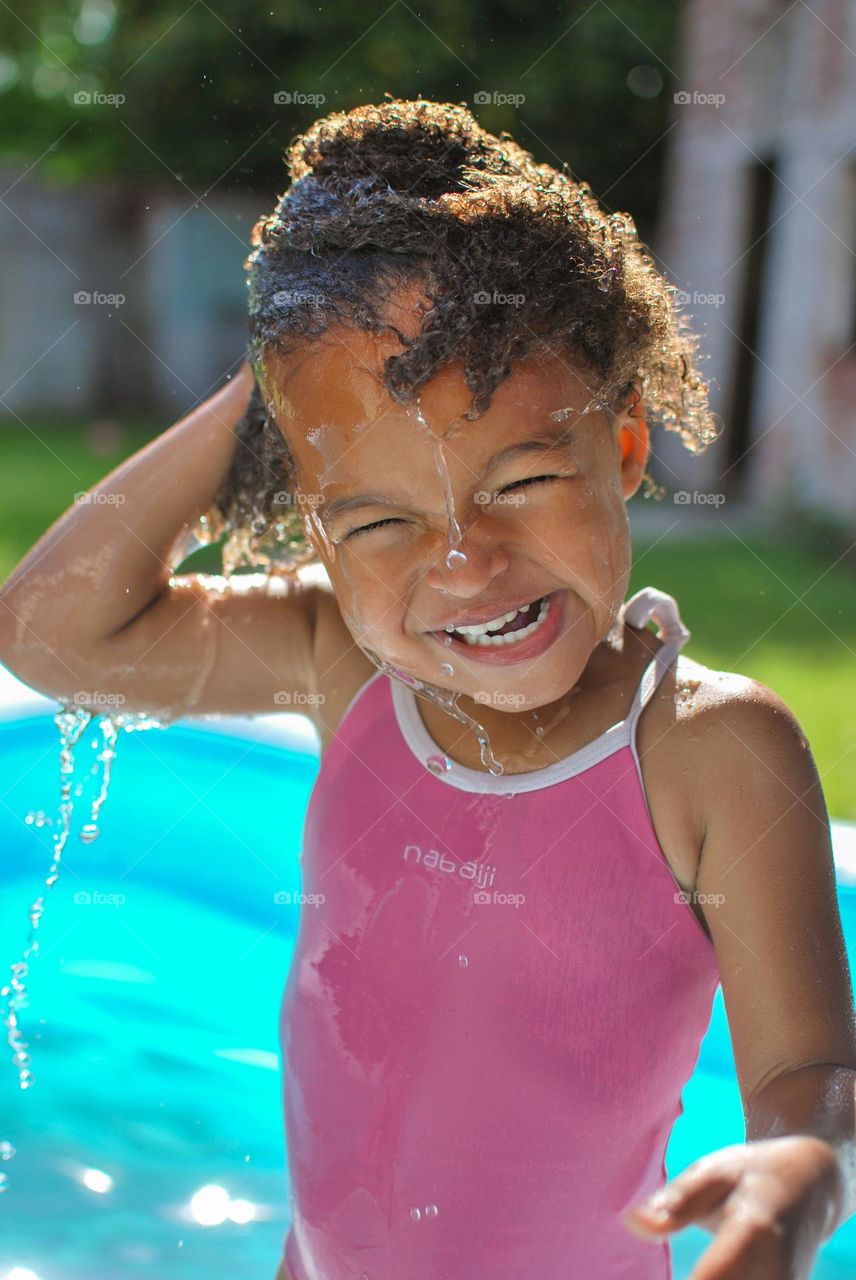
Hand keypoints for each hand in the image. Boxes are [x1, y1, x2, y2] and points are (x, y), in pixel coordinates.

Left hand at [622, 1136, 842, 1278]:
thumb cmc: (750, 1174)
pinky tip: (696, 1275)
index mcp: (754, 1232)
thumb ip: (677, 1202)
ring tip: (673, 1270)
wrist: (811, 1184)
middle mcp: (776, 1271)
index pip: (713, 1277)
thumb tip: (632, 1223)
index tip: (627, 1279)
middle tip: (631, 1274)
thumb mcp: (714, 1172)